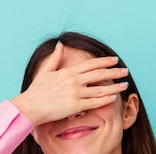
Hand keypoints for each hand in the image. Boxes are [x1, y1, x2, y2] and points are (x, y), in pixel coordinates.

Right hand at [10, 42, 129, 125]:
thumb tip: (60, 45)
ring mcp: (75, 93)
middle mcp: (74, 81)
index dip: (105, 62)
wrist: (30, 107)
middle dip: (114, 72)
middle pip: (99, 74)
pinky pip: (94, 102)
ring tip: (124, 85)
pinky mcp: (75, 106)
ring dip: (114, 87)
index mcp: (68, 72)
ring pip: (100, 89)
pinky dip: (105, 99)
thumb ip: (55, 58)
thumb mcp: (46, 72)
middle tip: (125, 71)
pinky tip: (114, 97)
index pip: (91, 64)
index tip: (115, 60)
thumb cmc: (36, 91)